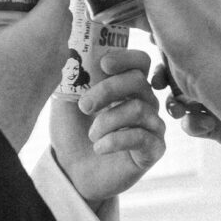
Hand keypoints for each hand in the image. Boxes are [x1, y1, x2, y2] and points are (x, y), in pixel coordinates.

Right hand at [0, 0, 70, 150]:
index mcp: (43, 32)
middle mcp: (54, 51)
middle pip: (60, 14)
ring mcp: (51, 73)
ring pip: (54, 38)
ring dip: (40, 23)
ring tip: (10, 18)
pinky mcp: (43, 90)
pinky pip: (47, 57)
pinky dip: (36, 45)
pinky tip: (9, 49)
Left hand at [52, 48, 165, 202]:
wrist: (72, 172)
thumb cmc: (72, 133)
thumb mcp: (66, 100)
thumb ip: (73, 75)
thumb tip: (73, 48)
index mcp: (126, 87)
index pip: (139, 62)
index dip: (125, 58)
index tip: (103, 64)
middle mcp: (145, 102)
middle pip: (138, 81)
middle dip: (108, 90)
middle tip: (84, 106)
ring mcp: (152, 126)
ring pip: (138, 109)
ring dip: (107, 121)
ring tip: (91, 135)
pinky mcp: (153, 150)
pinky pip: (141, 137)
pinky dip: (115, 140)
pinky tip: (99, 148)